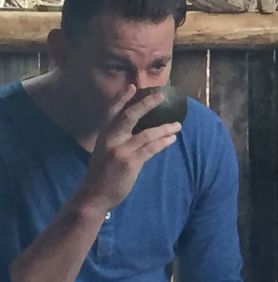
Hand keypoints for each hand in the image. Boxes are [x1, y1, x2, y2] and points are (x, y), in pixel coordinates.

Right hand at [77, 86, 181, 211]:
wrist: (95, 195)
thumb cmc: (103, 172)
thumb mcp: (105, 151)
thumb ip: (118, 139)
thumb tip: (142, 129)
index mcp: (104, 135)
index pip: (112, 111)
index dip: (122, 98)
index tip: (133, 86)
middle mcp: (110, 139)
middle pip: (130, 116)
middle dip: (146, 104)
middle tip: (161, 96)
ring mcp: (120, 150)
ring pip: (147, 134)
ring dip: (165, 128)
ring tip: (178, 125)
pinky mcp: (130, 162)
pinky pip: (151, 149)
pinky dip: (163, 143)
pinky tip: (171, 139)